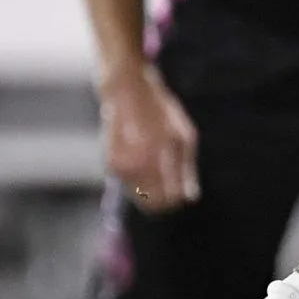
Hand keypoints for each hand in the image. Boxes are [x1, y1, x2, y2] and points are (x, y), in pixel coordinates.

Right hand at [99, 64, 199, 213]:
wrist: (126, 92)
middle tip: (174, 185)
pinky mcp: (109, 164)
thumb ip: (186, 170)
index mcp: (157, 158)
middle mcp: (134, 166)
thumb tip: (189, 198)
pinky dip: (139, 177)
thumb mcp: (184, 137)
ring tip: (157, 159)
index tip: (183, 192)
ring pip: (140, 196)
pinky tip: (143, 155)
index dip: (178, 200)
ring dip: (151, 188)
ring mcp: (119, 166)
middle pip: (152, 205)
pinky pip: (130, 184)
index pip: (169, 199)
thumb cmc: (162, 113)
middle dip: (165, 200)